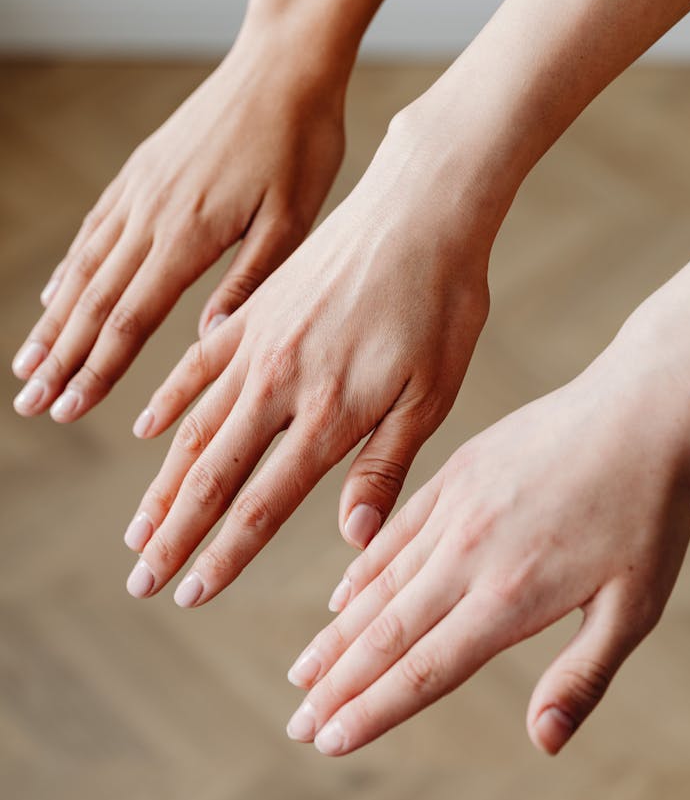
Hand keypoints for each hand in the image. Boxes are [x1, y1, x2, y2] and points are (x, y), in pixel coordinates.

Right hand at [11, 0, 349, 423]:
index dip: (95, 369)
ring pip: (84, 266)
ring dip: (53, 318)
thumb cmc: (301, 141)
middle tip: (29, 402)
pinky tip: (57, 288)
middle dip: (60, 357)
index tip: (65, 407)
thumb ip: (250, 280)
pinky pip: (95, 226)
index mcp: (188, 235)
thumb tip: (209, 337)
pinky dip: (70, 265)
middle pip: (92, 300)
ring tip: (28, 359)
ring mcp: (140, 188)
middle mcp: (150, 214)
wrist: (283, 62)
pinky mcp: (142, 168)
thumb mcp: (294, 218)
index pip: (129, 320)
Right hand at [120, 110, 495, 603]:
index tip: (192, 593)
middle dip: (175, 535)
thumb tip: (352, 539)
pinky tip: (149, 430)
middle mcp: (279, 382)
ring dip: (163, 483)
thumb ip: (384, 465)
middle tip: (142, 580)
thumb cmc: (441, 301)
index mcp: (329, 411)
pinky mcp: (254, 308)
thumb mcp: (432, 391)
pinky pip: (196, 364)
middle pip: (213, 475)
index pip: (262, 503)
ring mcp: (258, 342)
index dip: (224, 554)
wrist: (420, 206)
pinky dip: (169, 401)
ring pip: (195, 426)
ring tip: (138, 527)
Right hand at [284, 336, 689, 756]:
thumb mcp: (634, 607)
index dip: (371, 710)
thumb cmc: (646, 515)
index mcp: (510, 596)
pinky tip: (341, 597)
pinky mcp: (455, 473)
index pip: (424, 668)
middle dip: (338, 683)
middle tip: (296, 723)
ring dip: (337, 633)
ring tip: (302, 671)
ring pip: (381, 584)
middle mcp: (469, 554)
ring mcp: (456, 509)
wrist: (637, 413)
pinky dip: (362, 570)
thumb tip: (544, 742)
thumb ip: (583, 676)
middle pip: (387, 632)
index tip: (327, 740)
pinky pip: (396, 531)